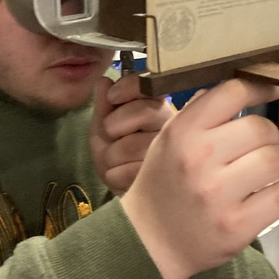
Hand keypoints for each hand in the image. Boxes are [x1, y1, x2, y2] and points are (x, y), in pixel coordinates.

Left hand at [90, 74, 174, 196]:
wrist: (128, 198)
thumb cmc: (117, 159)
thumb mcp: (104, 131)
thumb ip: (104, 107)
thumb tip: (104, 80)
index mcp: (157, 108)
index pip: (149, 85)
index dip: (128, 87)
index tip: (112, 97)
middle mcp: (172, 126)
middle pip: (142, 112)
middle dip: (114, 126)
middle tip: (111, 137)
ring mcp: (174, 153)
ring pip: (131, 144)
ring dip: (111, 156)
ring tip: (116, 162)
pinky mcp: (168, 180)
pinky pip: (129, 170)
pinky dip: (115, 175)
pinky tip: (123, 178)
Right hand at [119, 79, 278, 278]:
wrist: (149, 242)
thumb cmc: (163, 185)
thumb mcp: (167, 142)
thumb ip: (198, 114)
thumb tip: (241, 87)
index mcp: (181, 132)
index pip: (232, 92)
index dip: (260, 87)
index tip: (274, 89)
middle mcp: (198, 158)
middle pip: (262, 127)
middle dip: (267, 137)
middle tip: (257, 149)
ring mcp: (218, 194)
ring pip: (278, 158)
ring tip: (265, 171)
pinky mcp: (238, 225)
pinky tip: (273, 190)